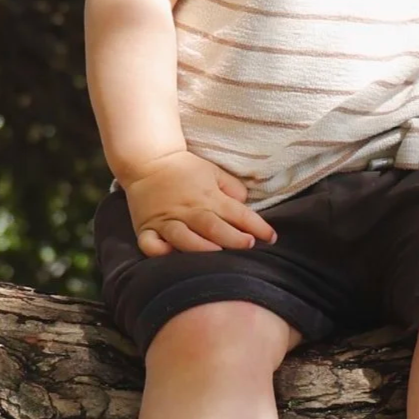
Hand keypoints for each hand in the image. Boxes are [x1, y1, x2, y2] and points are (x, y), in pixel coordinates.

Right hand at [121, 149, 276, 256]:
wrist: (147, 161)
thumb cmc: (184, 169)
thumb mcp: (213, 172)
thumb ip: (232, 188)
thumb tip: (246, 205)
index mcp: (208, 196)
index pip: (238, 214)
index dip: (257, 226)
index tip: (271, 237)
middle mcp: (189, 210)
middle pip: (214, 228)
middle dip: (234, 238)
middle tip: (250, 245)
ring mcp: (167, 220)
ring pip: (185, 238)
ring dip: (202, 248)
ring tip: (218, 255)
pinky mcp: (147, 229)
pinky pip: (151, 245)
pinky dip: (160, 252)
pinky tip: (171, 256)